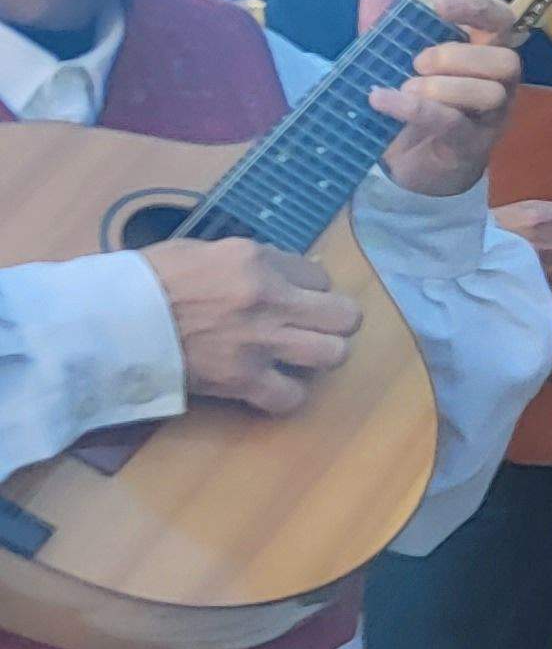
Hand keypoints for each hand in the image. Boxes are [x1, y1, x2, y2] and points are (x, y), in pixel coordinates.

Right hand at [139, 239, 358, 415]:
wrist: (108, 322)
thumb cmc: (148, 281)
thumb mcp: (203, 251)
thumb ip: (253, 260)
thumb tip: (296, 272)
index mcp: (256, 261)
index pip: (319, 275)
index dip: (310, 289)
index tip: (293, 297)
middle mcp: (268, 300)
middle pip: (345, 316)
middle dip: (334, 322)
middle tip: (312, 327)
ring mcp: (259, 343)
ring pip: (333, 355)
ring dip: (319, 356)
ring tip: (297, 355)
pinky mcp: (243, 380)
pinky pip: (292, 398)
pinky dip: (286, 395)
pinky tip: (271, 386)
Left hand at [365, 0, 523, 197]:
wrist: (409, 166)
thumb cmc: (413, 106)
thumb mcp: (394, 63)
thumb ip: (384, 30)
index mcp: (483, 56)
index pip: (500, 24)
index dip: (477, 9)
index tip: (439, 3)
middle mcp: (498, 85)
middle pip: (506, 61)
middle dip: (460, 56)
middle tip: (418, 63)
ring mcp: (490, 119)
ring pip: (489, 93)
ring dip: (443, 86)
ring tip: (406, 87)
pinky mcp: (470, 146)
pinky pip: (452, 123)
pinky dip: (414, 108)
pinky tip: (382, 99)